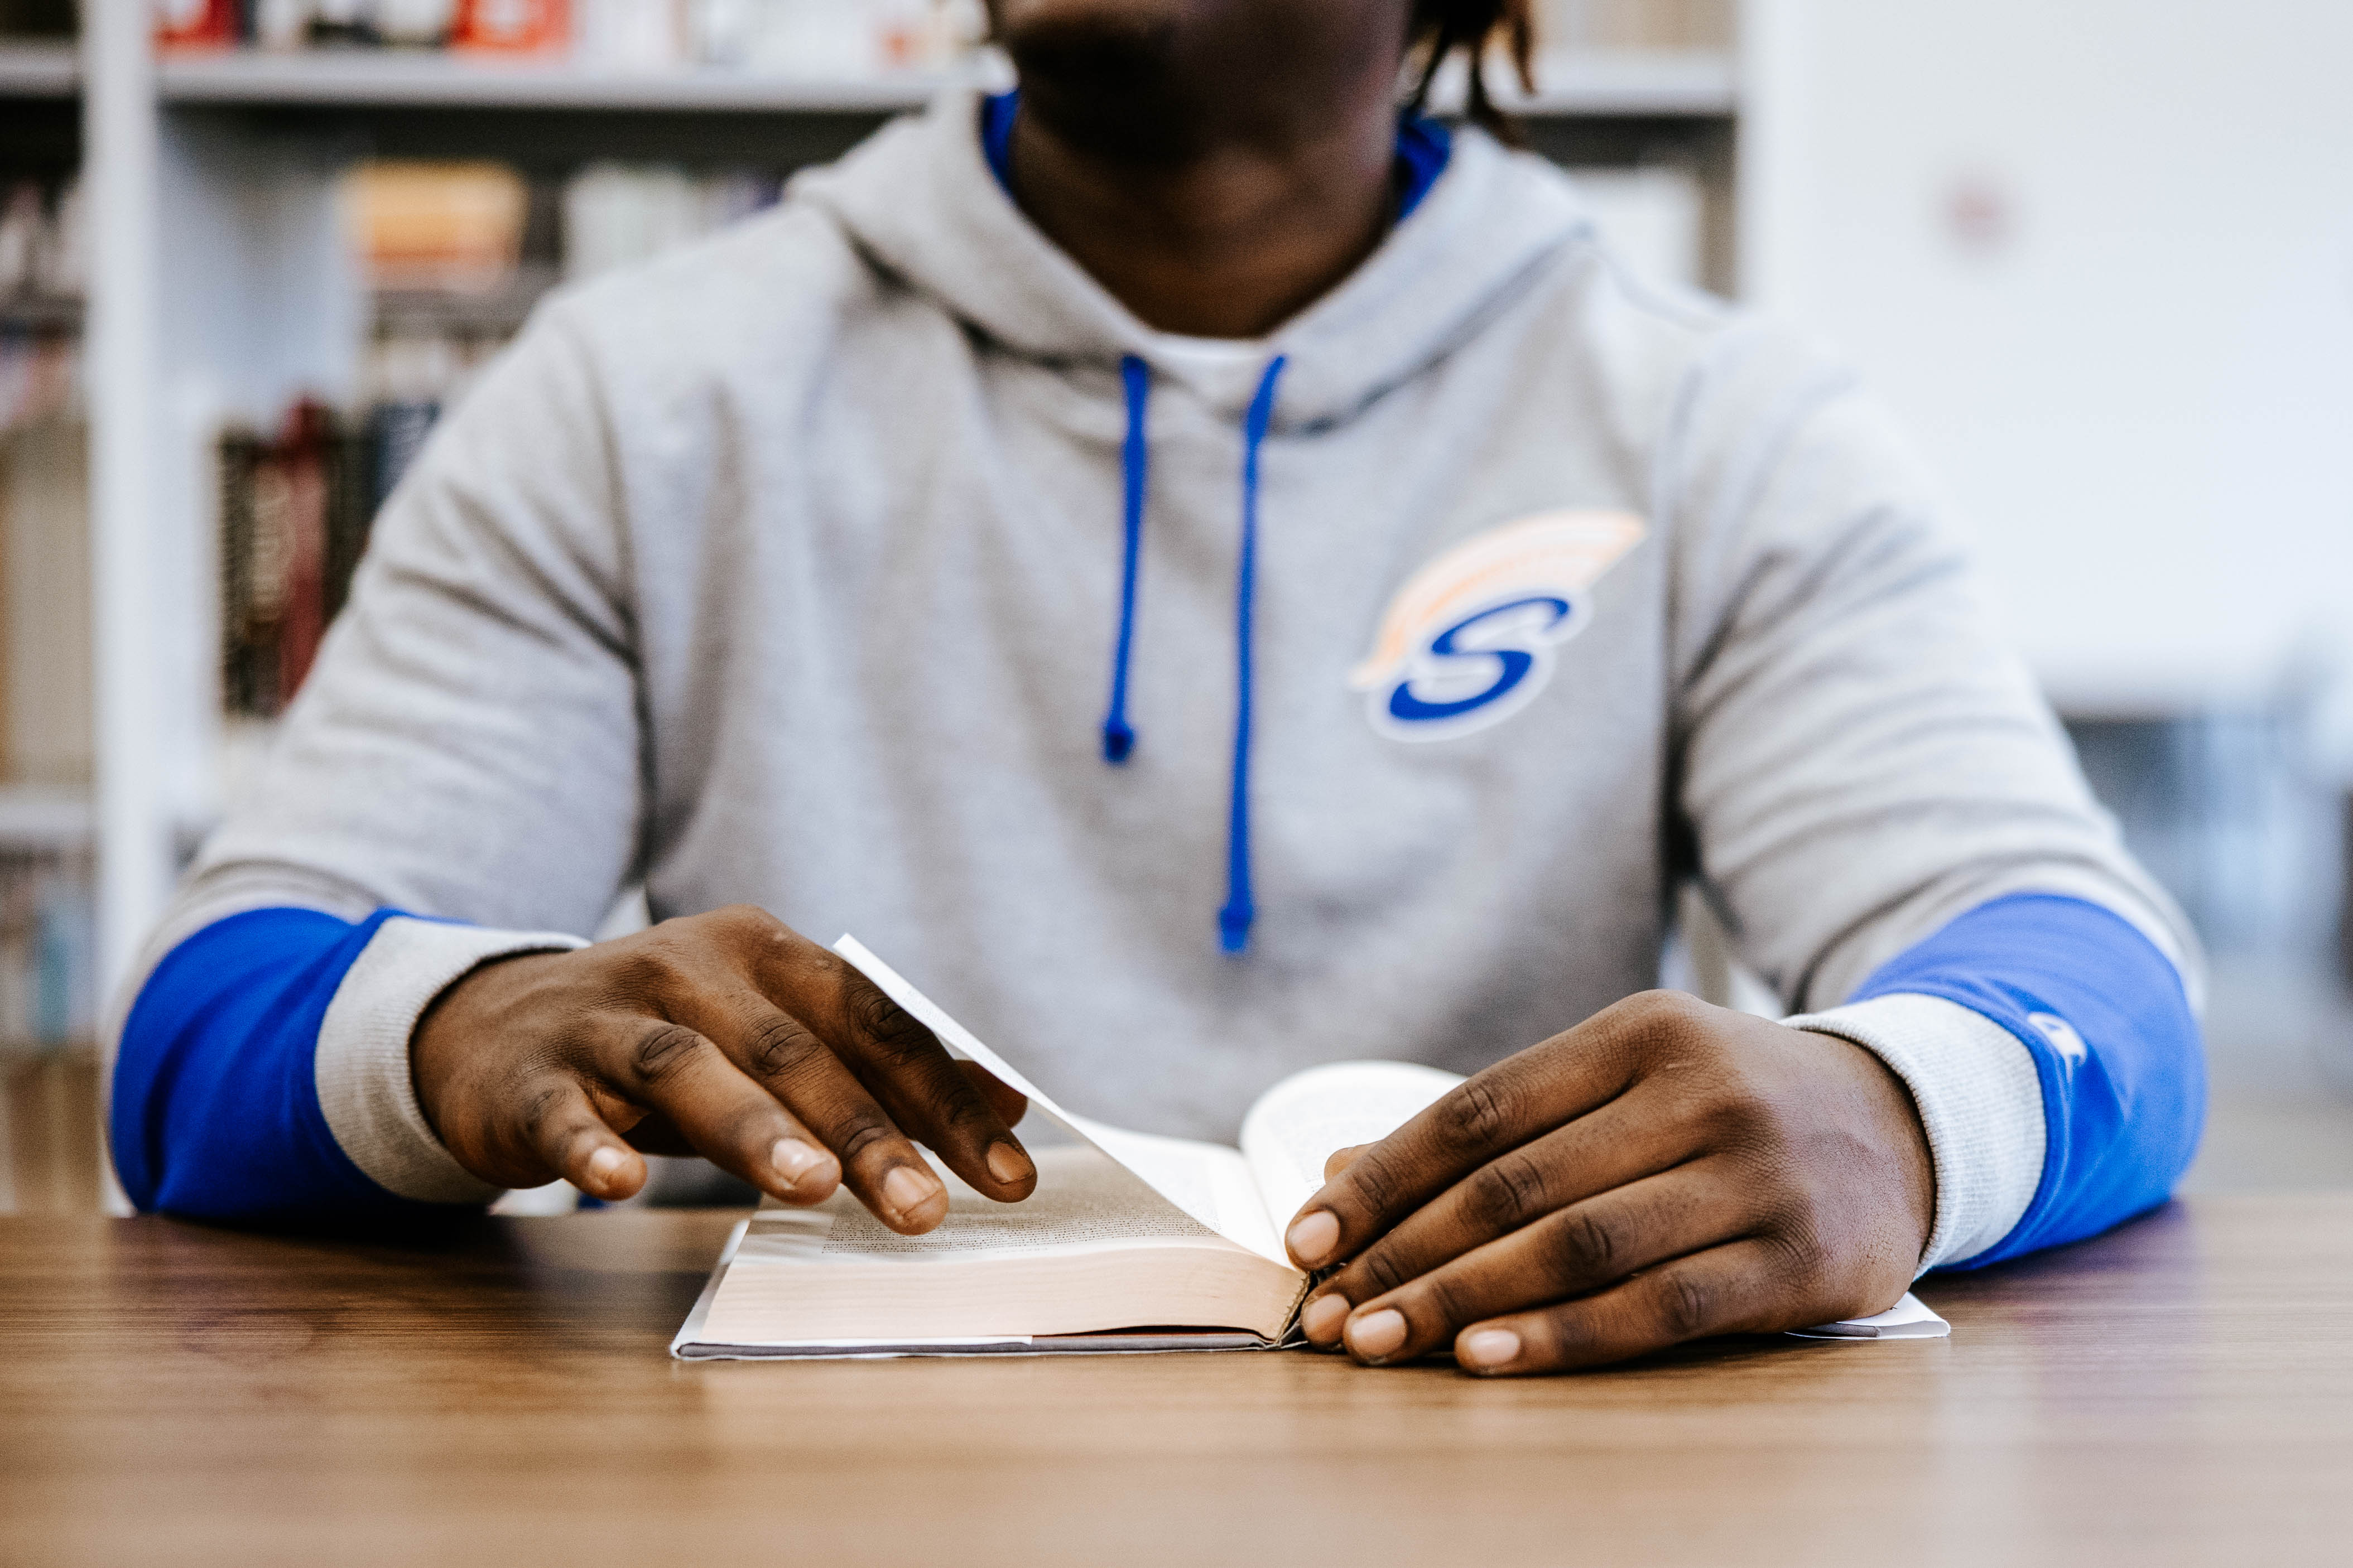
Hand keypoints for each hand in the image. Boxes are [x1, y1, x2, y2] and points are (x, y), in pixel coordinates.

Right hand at [412, 906, 1035, 1231]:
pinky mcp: (529, 1078)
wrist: (494, 1029)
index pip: (874, 1021)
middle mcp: (688, 969)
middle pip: (793, 1049)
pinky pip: (563, 1114)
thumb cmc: (668, 1042)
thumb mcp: (774, 1039)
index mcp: (765, 954)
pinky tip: (618, 1186)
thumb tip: (1007, 1099)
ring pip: (686, 1067)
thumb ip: (881, 1068)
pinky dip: (590, 1146)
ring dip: (753, 1127)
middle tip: (924, 1209)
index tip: (1010, 1173)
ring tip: (811, 1187)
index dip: (946, 1096)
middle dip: (868, 1131)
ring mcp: (604, 1019)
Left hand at [1285, 991, 1933, 1374]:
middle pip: (1518, 1185)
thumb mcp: (1620, 1084)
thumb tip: (1343, 1176)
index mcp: (1639, 1032)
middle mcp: (1700, 1090)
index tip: (1307, 1237)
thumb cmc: (1721, 1109)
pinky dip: (1566, 1337)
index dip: (1386, 1179)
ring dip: (1466, 1302)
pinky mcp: (1801, 1258)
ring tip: (1384, 1344)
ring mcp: (1756, 1173)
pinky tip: (1490, 1358)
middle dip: (1407, 1256)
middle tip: (1331, 1314)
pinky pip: (1662, 1308)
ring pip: (1581, 1247)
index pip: (1481, 1110)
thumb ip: (1497, 1131)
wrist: (1901, 1123)